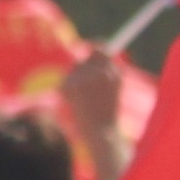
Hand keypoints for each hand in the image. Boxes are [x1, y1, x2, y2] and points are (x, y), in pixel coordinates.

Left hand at [57, 45, 130, 179]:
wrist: (101, 133)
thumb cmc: (106, 118)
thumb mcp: (111, 93)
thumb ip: (103, 75)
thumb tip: (87, 59)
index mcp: (115, 74)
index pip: (103, 50)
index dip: (95, 45)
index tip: (88, 47)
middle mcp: (102, 71)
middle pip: (85, 55)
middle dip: (80, 65)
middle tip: (77, 76)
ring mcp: (87, 77)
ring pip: (74, 69)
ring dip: (74, 80)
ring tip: (81, 101)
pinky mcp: (73, 84)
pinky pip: (65, 82)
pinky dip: (66, 92)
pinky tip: (75, 106)